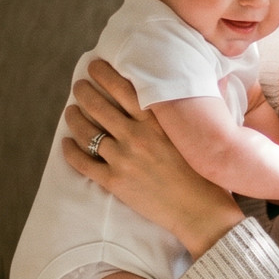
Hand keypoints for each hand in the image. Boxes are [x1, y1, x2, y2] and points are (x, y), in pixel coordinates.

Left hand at [61, 60, 246, 256]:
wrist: (200, 211)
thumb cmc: (205, 173)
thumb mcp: (197, 134)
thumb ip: (188, 110)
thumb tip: (212, 80)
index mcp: (156, 121)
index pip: (123, 88)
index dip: (105, 74)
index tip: (96, 67)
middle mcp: (136, 136)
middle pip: (99, 105)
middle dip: (84, 91)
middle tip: (79, 85)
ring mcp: (123, 159)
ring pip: (86, 132)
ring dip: (74, 118)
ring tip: (70, 110)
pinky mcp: (114, 182)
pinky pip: (83, 163)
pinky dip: (70, 152)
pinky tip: (66, 144)